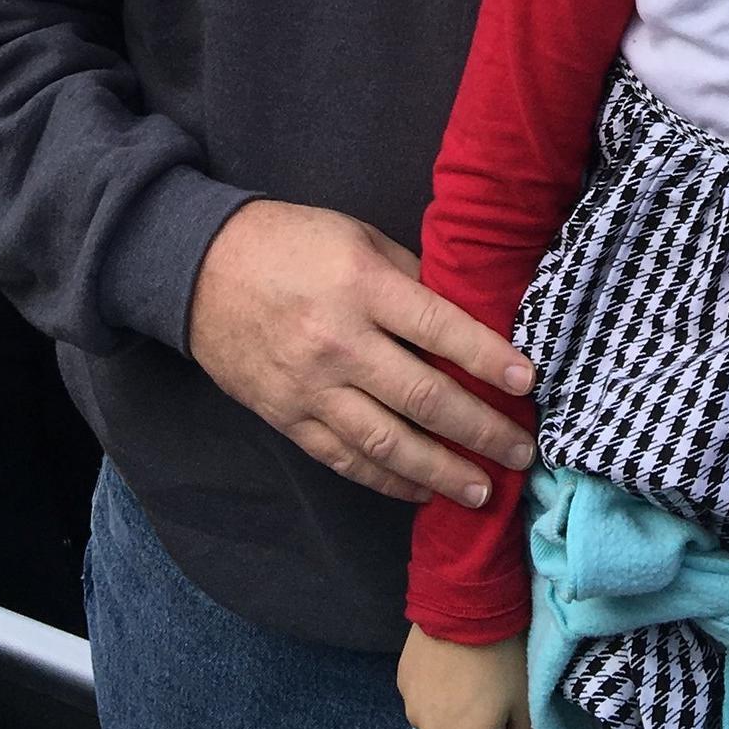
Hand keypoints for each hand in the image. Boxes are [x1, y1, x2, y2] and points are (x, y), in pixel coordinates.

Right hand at [187, 201, 534, 509]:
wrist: (200, 270)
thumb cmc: (289, 242)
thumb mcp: (357, 237)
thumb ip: (409, 278)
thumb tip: (465, 316)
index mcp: (361, 286)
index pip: (440, 329)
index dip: (487, 358)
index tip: (527, 382)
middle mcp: (339, 343)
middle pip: (423, 397)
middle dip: (479, 430)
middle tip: (521, 451)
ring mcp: (311, 388)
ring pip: (387, 444)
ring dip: (441, 472)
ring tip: (483, 490)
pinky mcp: (288, 418)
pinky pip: (346, 460)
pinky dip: (388, 481)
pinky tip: (422, 491)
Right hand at [399, 627, 538, 728]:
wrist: (464, 600)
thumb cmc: (505, 655)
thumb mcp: (526, 706)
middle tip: (492, 698)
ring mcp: (413, 714)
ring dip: (454, 720)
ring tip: (469, 679)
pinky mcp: (402, 686)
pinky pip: (424, 707)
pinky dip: (436, 696)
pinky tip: (449, 666)